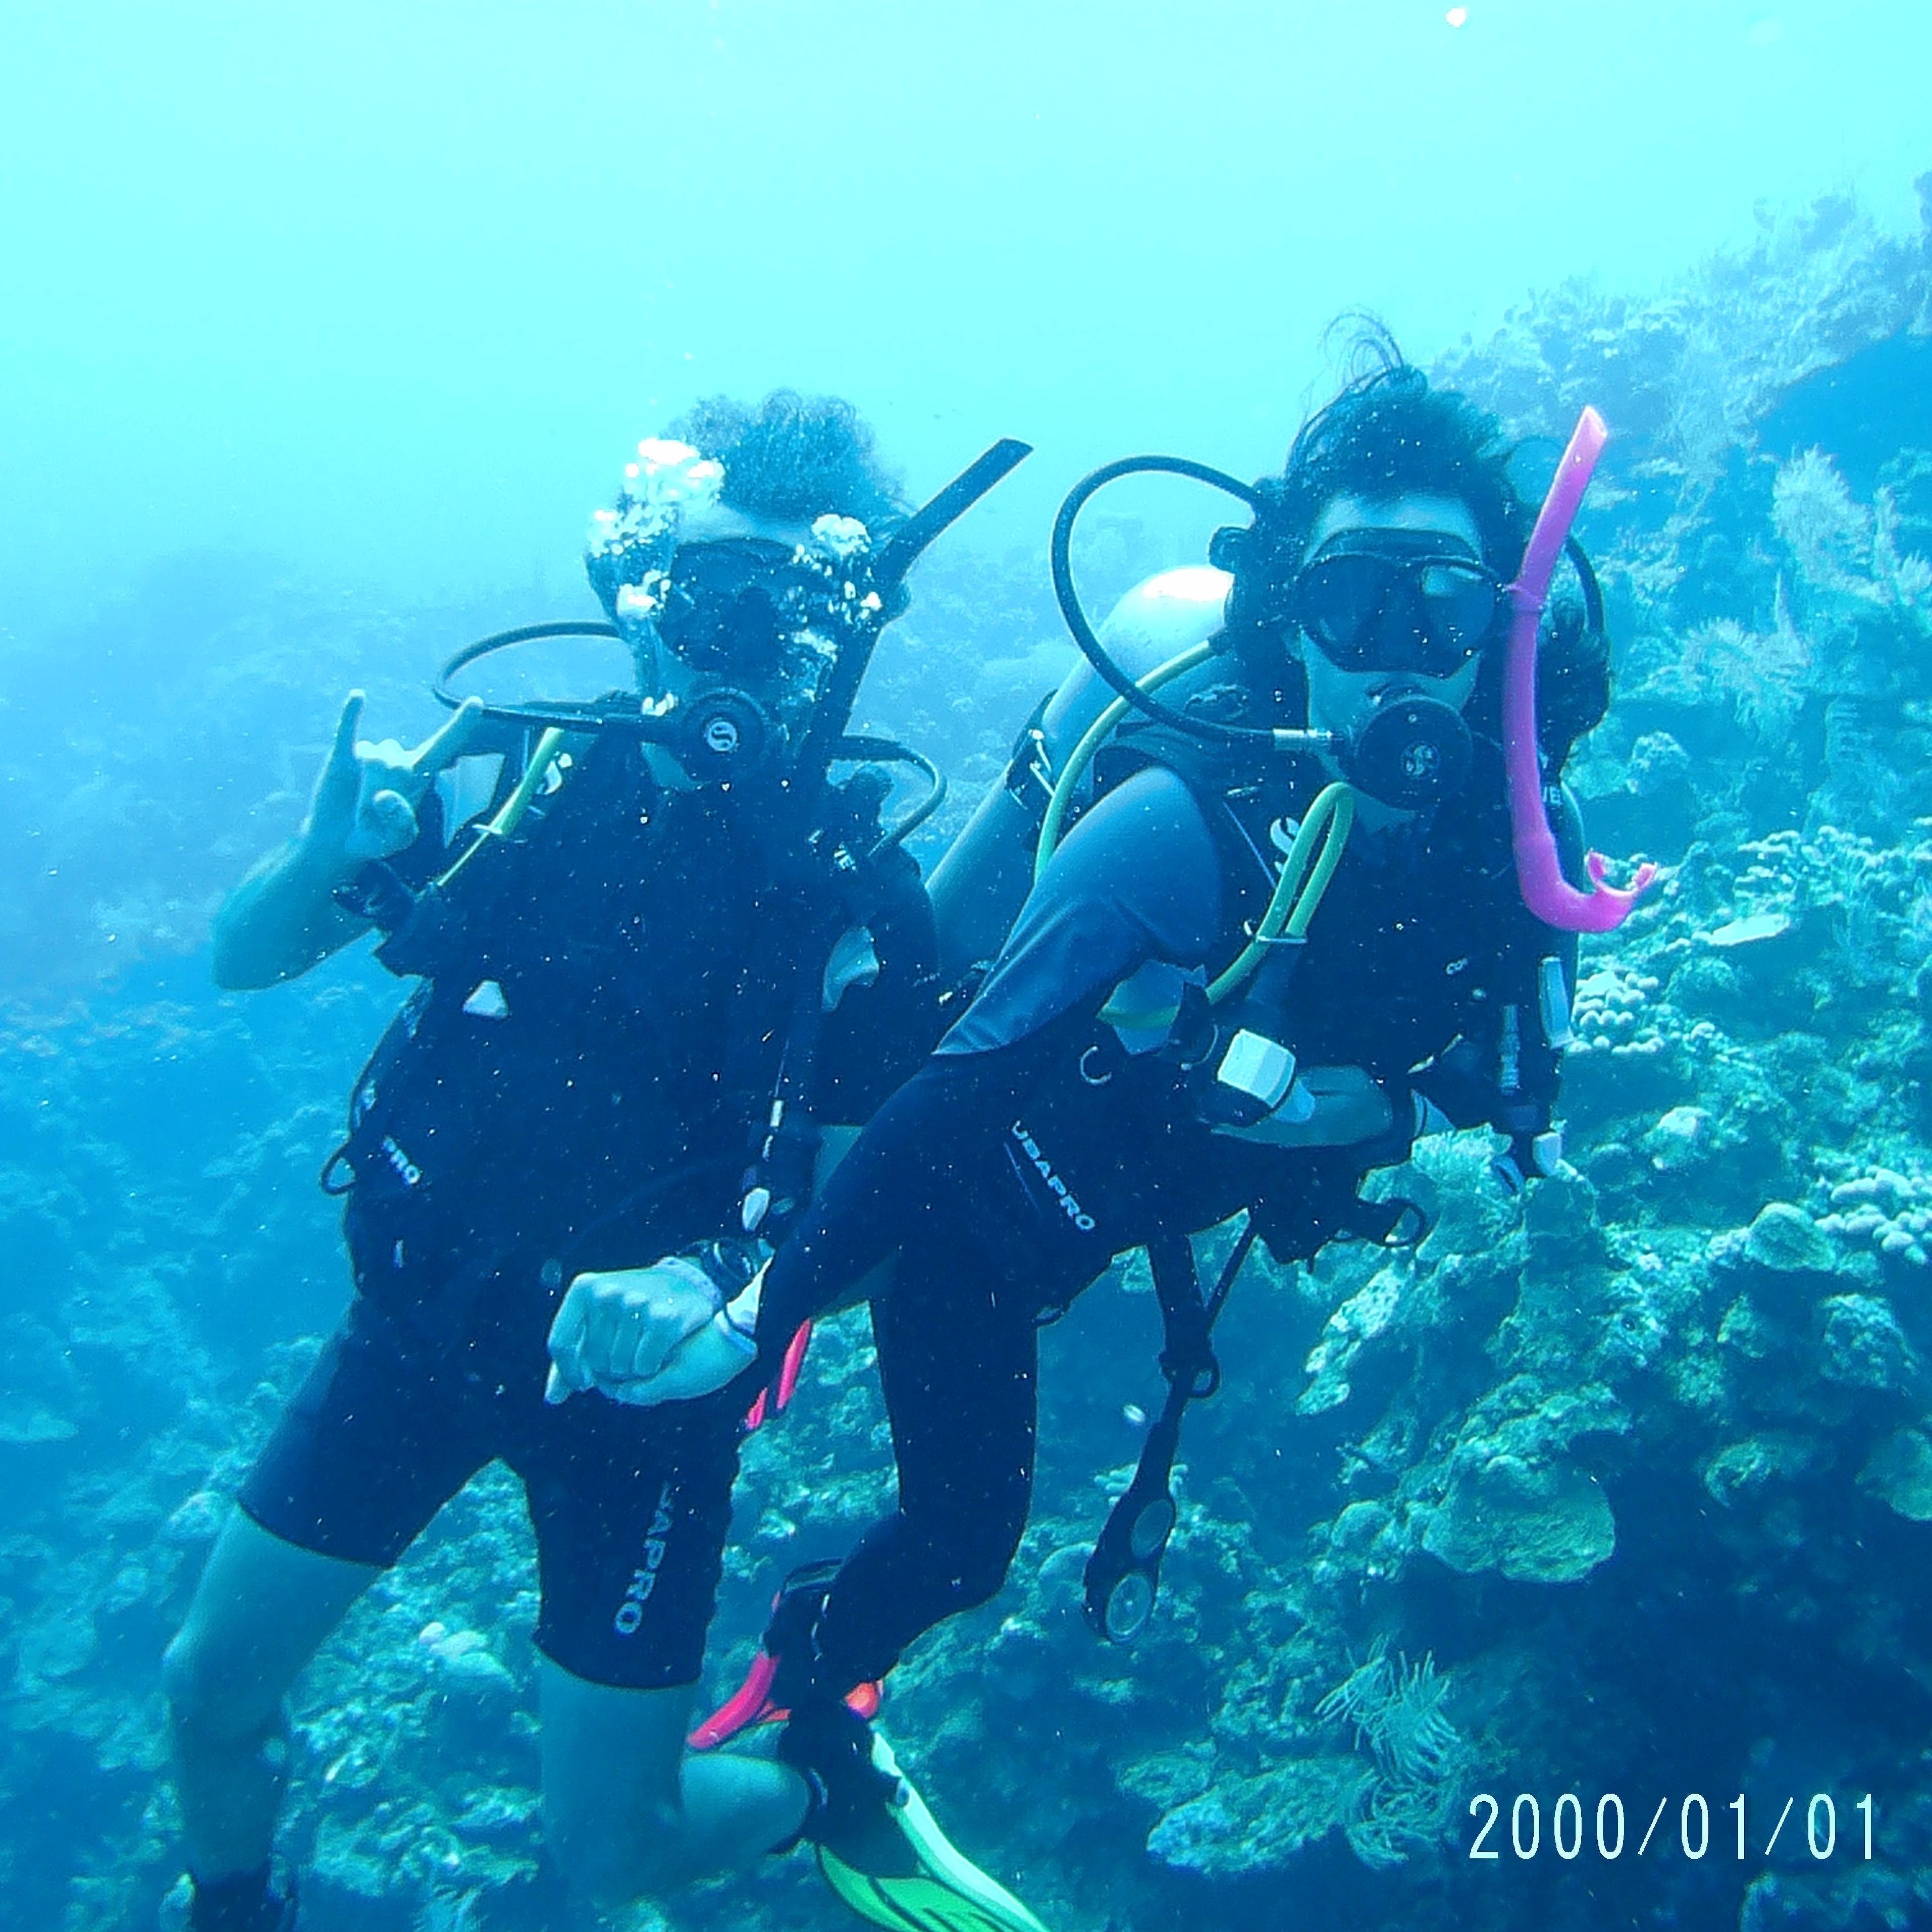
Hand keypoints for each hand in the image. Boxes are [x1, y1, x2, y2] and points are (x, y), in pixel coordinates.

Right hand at [300, 690, 486, 879]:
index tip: (477, 701)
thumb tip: (385, 796)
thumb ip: (399, 823)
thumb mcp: (394, 841)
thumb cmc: (373, 838)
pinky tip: (358, 697)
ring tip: (359, 804)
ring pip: (373, 755)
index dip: (461, 724)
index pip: (445, 745)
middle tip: (371, 815)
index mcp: (420, 775)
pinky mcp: (343, 754)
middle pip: (397, 758)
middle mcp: (398, 759)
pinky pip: (348, 728)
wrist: (337, 840)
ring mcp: (371, 754)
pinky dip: (352, 713)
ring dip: (364, 784)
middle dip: (382, 788)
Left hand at [545, 1257, 724, 1404]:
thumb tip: (553, 1398)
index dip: (569, 1371)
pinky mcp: (664, 1318)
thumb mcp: (595, 1318)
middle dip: (607, 1369)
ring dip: (630, 1370)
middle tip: (623, 1358)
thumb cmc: (629, 1308)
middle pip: (594, 1359)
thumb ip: (571, 1355)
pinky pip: (644, 1365)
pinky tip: (655, 1356)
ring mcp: (636, 1303)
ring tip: (639, 1354)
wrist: (682, 1284)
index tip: (584, 1382)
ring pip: (619, 1365)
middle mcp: (607, 1292)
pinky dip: (649, 1368)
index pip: (560, 1343)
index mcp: (584, 1288)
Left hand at [1218, 1065, 1394, 1147]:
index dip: (1244, 1118)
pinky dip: (1256, 1134)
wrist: (1385, 1120)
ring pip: (1267, 1137)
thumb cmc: (1368, 1096)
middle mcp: (1304, 1134)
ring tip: (1216, 1125)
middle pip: (1262, 1132)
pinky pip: (1276, 1137)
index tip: (1221, 1113)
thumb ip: (1315, 1080)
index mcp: (1313, 1120)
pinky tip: (1243, 1130)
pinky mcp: (1307, 1137)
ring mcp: (1305, 1139)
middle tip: (1206, 1119)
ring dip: (1241, 1132)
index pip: (1270, 1121)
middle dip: (1234, 1127)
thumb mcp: (1346, 1079)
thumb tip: (1286, 1082)